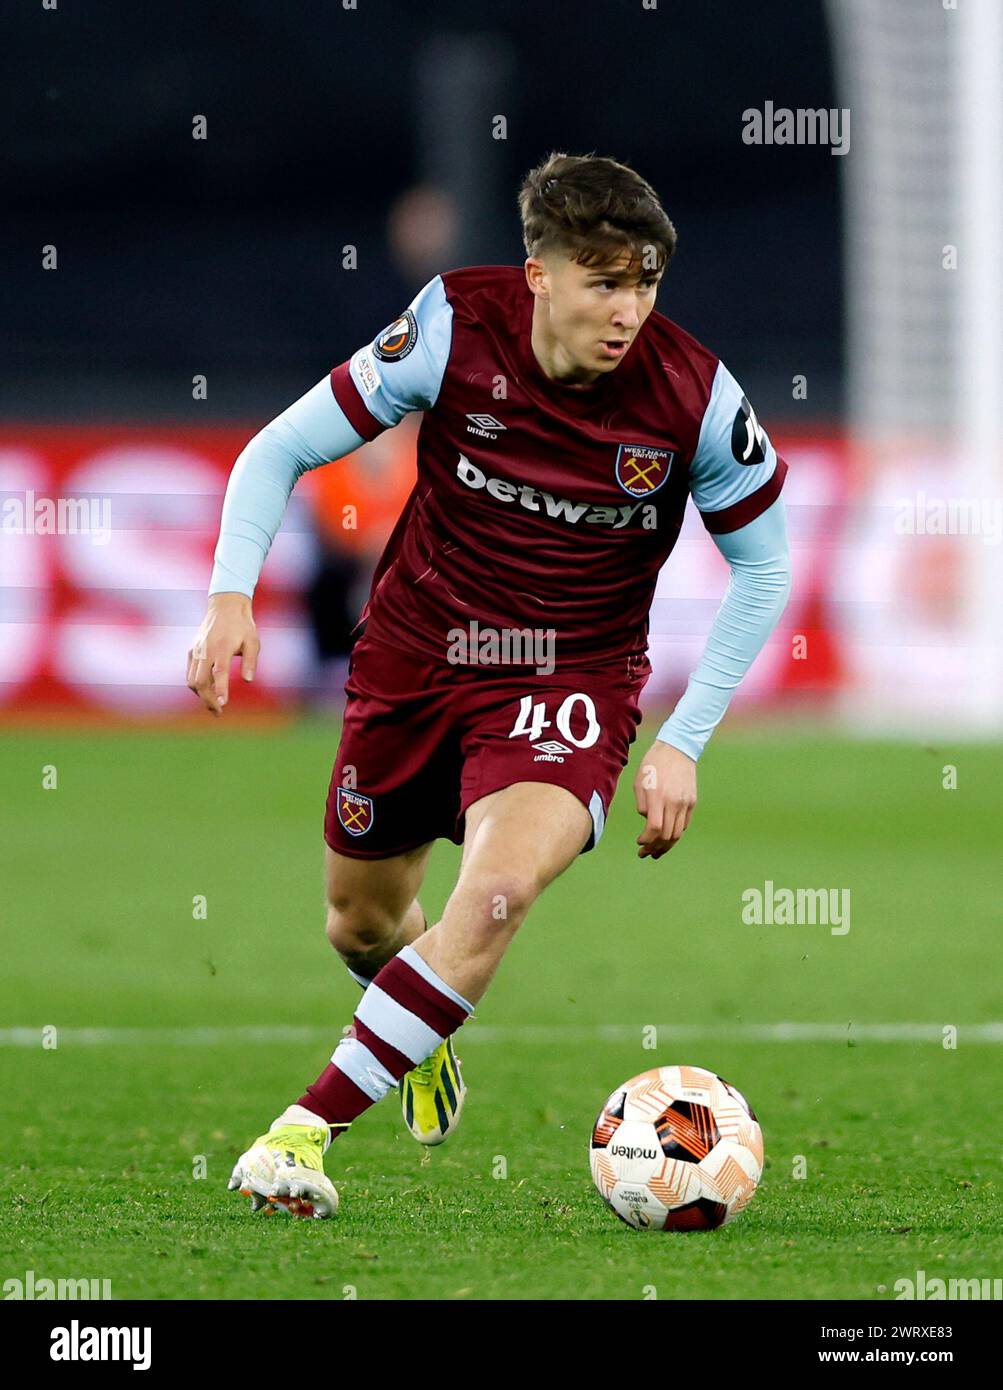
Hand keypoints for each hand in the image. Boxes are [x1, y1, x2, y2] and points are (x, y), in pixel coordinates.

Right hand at [186, 593, 258, 716]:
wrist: (224, 607)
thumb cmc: (242, 626)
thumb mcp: (253, 641)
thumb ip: (250, 661)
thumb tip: (248, 680)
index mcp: (222, 647)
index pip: (219, 672)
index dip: (220, 690)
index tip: (223, 704)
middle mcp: (205, 650)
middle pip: (200, 681)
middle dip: (208, 699)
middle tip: (219, 712)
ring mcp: (196, 651)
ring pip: (192, 680)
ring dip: (201, 695)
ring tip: (215, 705)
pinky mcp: (191, 651)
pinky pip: (190, 673)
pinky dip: (197, 685)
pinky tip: (207, 692)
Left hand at [633, 739, 696, 859]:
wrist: (677, 749)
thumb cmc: (653, 764)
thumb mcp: (639, 782)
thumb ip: (641, 805)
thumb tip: (647, 821)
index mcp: (658, 797)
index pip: (654, 828)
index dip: (646, 840)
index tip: (639, 843)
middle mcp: (674, 802)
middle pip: (667, 835)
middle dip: (654, 848)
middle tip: (644, 853)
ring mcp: (685, 803)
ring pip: (678, 833)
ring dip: (666, 846)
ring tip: (656, 852)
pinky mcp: (692, 802)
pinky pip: (684, 824)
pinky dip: (675, 834)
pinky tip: (666, 837)